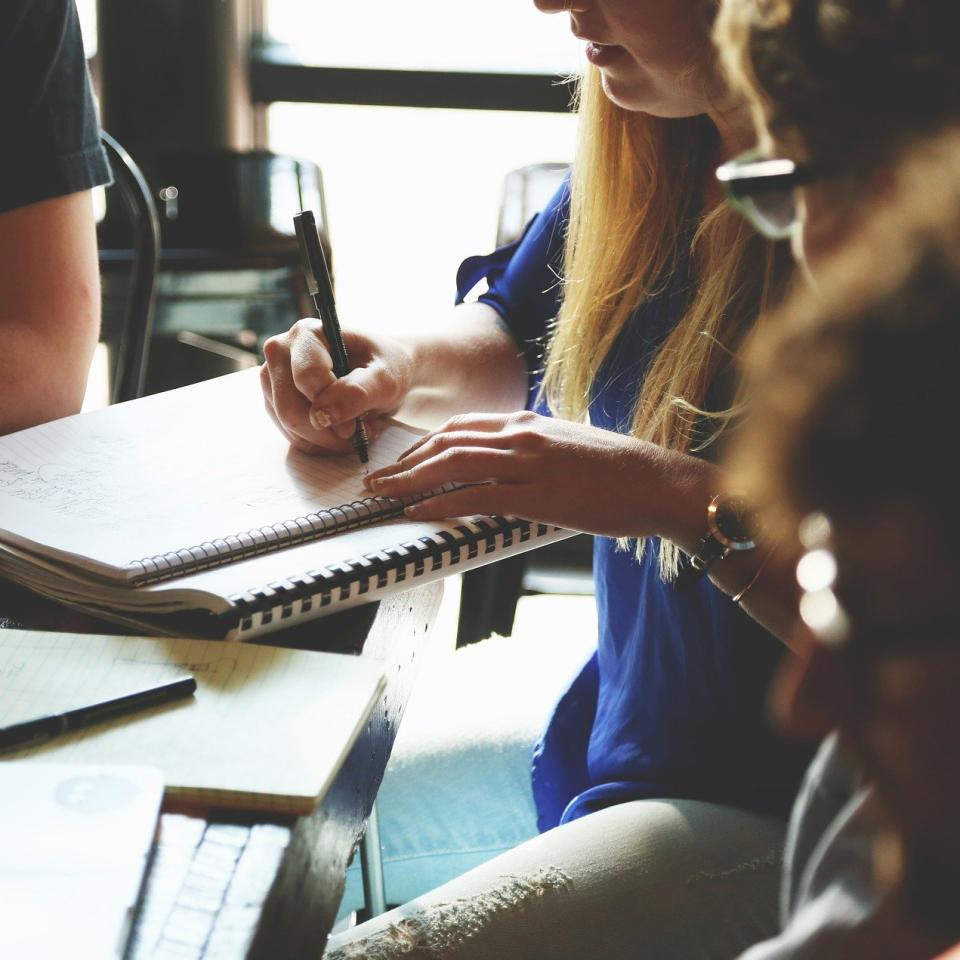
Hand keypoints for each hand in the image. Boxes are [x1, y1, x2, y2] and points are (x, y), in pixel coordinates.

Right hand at [260, 319, 414, 453]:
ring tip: (355, 429)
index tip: (357, 425)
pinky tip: (341, 433)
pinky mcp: (275, 402)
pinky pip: (291, 436)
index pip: (306, 378)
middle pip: (290, 408)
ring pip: (289, 427)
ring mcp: (273, 378)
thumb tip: (323, 415)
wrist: (382, 372)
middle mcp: (281, 352)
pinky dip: (320, 443)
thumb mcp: (385, 378)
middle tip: (360, 433)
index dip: (332, 407)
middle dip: (328, 431)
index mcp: (307, 334)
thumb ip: (357, 392)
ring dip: (326, 440)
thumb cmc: (386, 367)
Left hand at [363, 411, 711, 538]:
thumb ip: (533, 450)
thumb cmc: (619, 470)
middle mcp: (522, 434)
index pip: (461, 427)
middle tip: (377, 479)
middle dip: (405, 461)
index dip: (424, 444)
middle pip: (447, 442)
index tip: (403, 461)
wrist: (658, 482)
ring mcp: (528, 462)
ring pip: (453, 464)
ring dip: (410, 480)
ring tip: (384, 494)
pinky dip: (440, 503)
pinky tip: (418, 511)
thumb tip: (507, 466)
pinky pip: (476, 496)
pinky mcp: (538, 493)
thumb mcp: (568, 447)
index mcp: (528, 422)